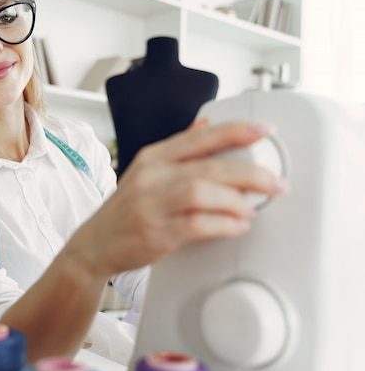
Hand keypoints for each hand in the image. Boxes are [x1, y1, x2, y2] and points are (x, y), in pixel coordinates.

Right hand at [72, 121, 287, 276]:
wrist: (94, 244)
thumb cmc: (124, 210)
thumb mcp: (145, 171)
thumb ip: (177, 149)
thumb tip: (205, 126)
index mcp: (152, 158)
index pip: (200, 137)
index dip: (236, 132)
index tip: (265, 131)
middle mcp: (151, 177)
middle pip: (208, 166)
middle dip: (250, 173)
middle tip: (275, 182)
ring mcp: (151, 205)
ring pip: (202, 192)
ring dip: (236, 200)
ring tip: (252, 208)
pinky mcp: (156, 233)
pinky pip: (197, 225)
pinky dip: (224, 225)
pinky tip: (236, 226)